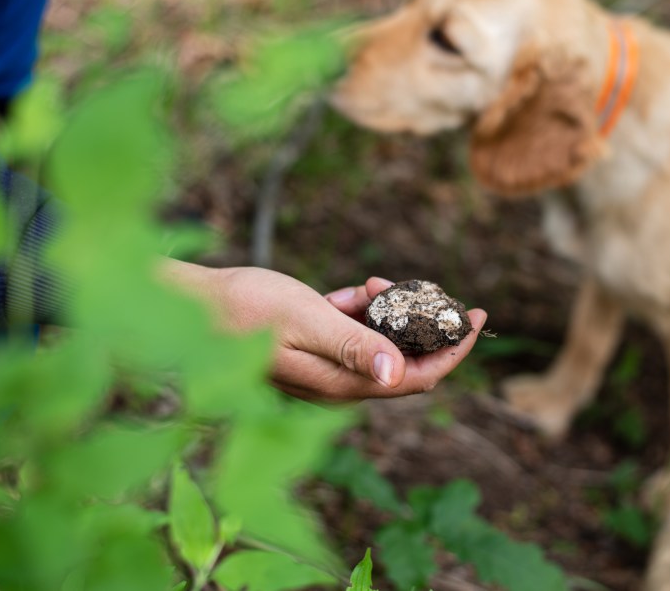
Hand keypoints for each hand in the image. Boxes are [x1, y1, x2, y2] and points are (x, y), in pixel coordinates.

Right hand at [162, 260, 486, 401]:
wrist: (192, 304)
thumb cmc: (243, 310)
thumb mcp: (304, 320)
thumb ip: (352, 345)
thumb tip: (399, 374)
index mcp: (341, 384)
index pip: (417, 379)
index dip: (454, 351)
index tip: (477, 316)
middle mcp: (338, 384)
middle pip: (405, 361)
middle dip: (419, 323)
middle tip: (418, 287)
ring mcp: (325, 369)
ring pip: (380, 342)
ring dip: (386, 312)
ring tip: (369, 285)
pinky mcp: (314, 351)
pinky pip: (355, 332)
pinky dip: (360, 310)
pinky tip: (346, 293)